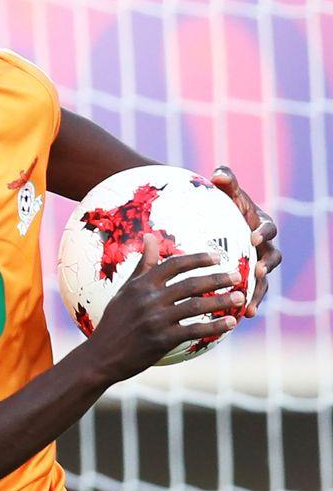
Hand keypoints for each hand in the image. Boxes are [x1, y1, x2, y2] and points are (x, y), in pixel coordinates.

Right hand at [85, 235, 244, 379]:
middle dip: (217, 279)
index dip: (197, 259)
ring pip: (196, 305)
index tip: (217, 257)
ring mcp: (156, 319)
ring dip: (221, 301)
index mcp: (140, 285)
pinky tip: (230, 323)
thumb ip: (143, 266)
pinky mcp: (162, 339)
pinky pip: (194, 329)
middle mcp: (149, 299)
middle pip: (191, 283)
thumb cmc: (114, 322)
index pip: (173, 264)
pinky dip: (215, 326)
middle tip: (237, 277)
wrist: (101, 356)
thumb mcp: (125, 291)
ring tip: (240, 298)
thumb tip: (150, 237)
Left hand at [211, 166, 281, 316]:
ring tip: (249, 305)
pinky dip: (248, 303)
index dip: (263, 233)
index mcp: (261, 226)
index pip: (268, 229)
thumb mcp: (226, 194)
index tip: (253, 237)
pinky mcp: (250, 280)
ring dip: (259, 292)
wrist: (218, 225)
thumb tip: (219, 173)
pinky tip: (240, 317)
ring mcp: (259, 265)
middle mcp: (264, 247)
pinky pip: (252, 293)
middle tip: (258, 271)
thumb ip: (226, 182)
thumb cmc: (223, 207)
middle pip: (273, 258)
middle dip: (267, 265)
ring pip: (265, 281)